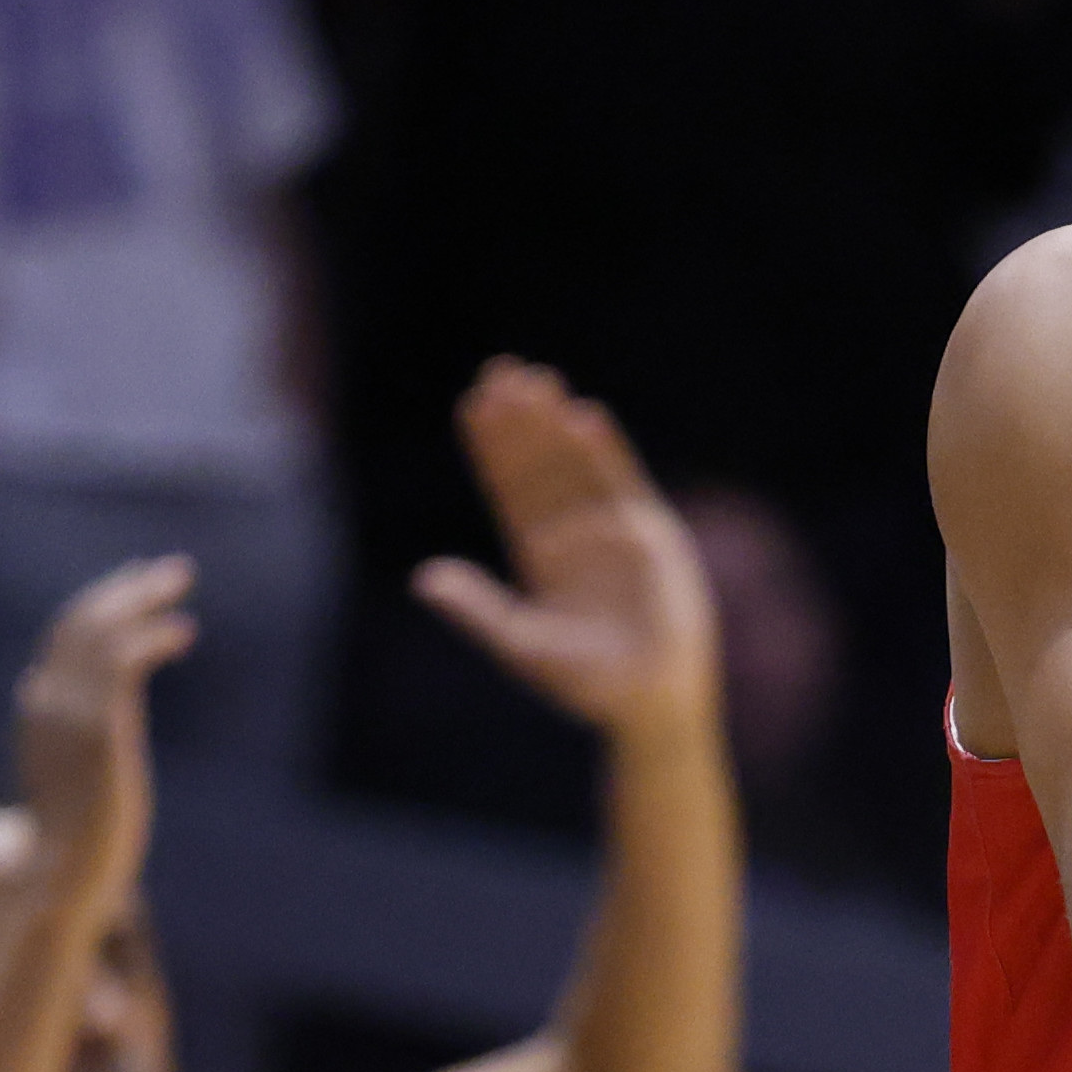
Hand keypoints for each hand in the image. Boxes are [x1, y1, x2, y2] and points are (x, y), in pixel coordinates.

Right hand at [14, 556, 198, 897]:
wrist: (64, 878)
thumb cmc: (76, 845)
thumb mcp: (71, 779)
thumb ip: (73, 742)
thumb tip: (73, 718)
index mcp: (36, 713)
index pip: (61, 641)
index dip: (97, 607)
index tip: (130, 585)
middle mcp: (43, 703)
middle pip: (79, 624)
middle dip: (123, 590)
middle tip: (167, 570)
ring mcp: (68, 713)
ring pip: (102, 631)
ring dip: (142, 598)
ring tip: (180, 579)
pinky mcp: (99, 728)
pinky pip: (125, 660)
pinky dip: (153, 635)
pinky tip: (184, 631)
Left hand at [415, 359, 720, 738]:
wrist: (647, 701)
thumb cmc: (583, 683)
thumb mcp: (518, 644)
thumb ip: (476, 608)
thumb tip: (422, 578)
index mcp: (539, 555)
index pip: (511, 487)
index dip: (493, 446)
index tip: (474, 402)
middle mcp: (574, 534)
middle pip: (542, 464)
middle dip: (522, 419)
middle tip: (500, 370)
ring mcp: (613, 531)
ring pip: (577, 464)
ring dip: (556, 424)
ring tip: (537, 380)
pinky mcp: (649, 535)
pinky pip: (623, 483)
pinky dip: (604, 451)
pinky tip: (583, 418)